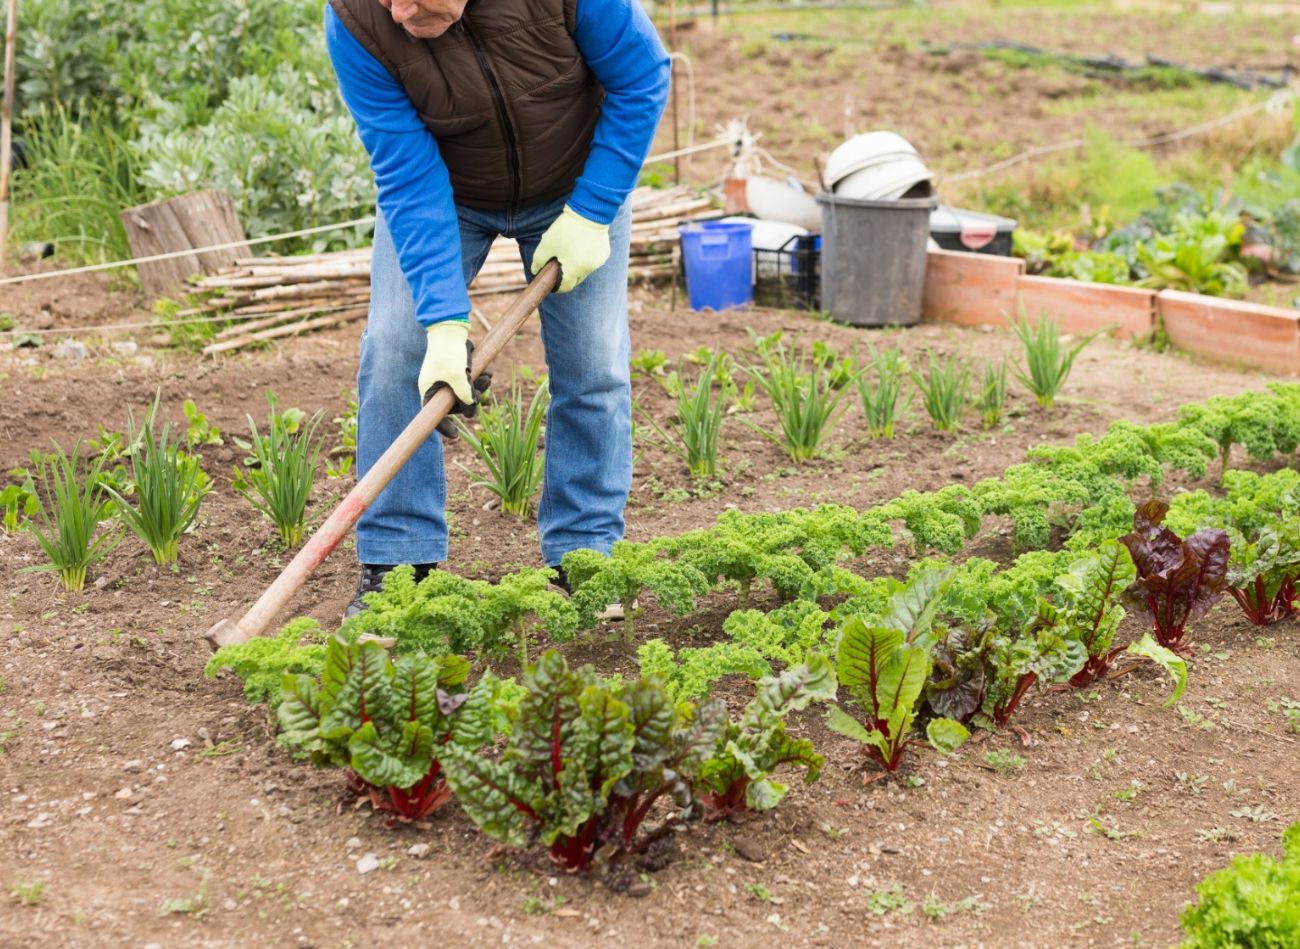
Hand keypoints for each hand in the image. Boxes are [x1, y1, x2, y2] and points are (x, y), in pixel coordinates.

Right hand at [418, 319, 487, 436]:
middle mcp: (437, 386)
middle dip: (470, 401)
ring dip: (479, 389)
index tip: (455, 436)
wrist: (452, 328)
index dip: (443, 427)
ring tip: (487, 379)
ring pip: (465, 393)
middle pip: (454, 405)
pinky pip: (469, 382)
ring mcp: (447, 379)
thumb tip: (471, 411)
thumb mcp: (458, 378)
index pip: (432, 416)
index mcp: (429, 390)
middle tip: (481, 392)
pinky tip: (487, 374)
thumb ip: (465, 396)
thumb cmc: (450, 352)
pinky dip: (479, 380)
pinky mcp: (457, 371)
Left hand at [530, 205, 609, 292]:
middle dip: (567, 276)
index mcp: (574, 268)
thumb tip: (535, 270)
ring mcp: (598, 261)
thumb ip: (538, 260)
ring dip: (577, 266)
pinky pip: (592, 261)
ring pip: (584, 270)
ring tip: (570, 251)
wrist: (589, 212)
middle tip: (558, 264)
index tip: (551, 282)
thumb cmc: (566, 228)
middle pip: (576, 279)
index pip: (565, 287)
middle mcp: (589, 268)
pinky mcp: (604, 253)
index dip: (556, 287)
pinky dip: (586, 257)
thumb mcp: (547, 243)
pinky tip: (582, 245)